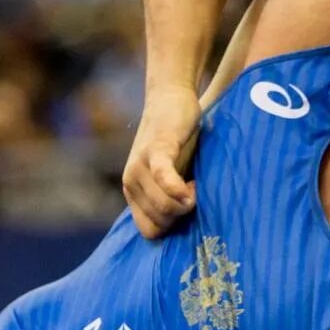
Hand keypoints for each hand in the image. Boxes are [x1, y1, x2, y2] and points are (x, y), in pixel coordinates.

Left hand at [124, 88, 200, 238]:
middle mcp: (131, 182)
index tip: (188, 207)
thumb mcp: (171, 175)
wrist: (171, 98)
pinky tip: (192, 187)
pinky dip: (177, 189)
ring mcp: (140, 166)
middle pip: (161, 222)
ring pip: (163, 206)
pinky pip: (163, 178)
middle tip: (197, 190)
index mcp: (133, 192)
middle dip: (184, 214)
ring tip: (197, 182)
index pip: (151, 232)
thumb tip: (189, 230)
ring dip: (187, 201)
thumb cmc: (177, 140)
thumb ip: (171, 199)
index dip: (174, 226)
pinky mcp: (156, 149)